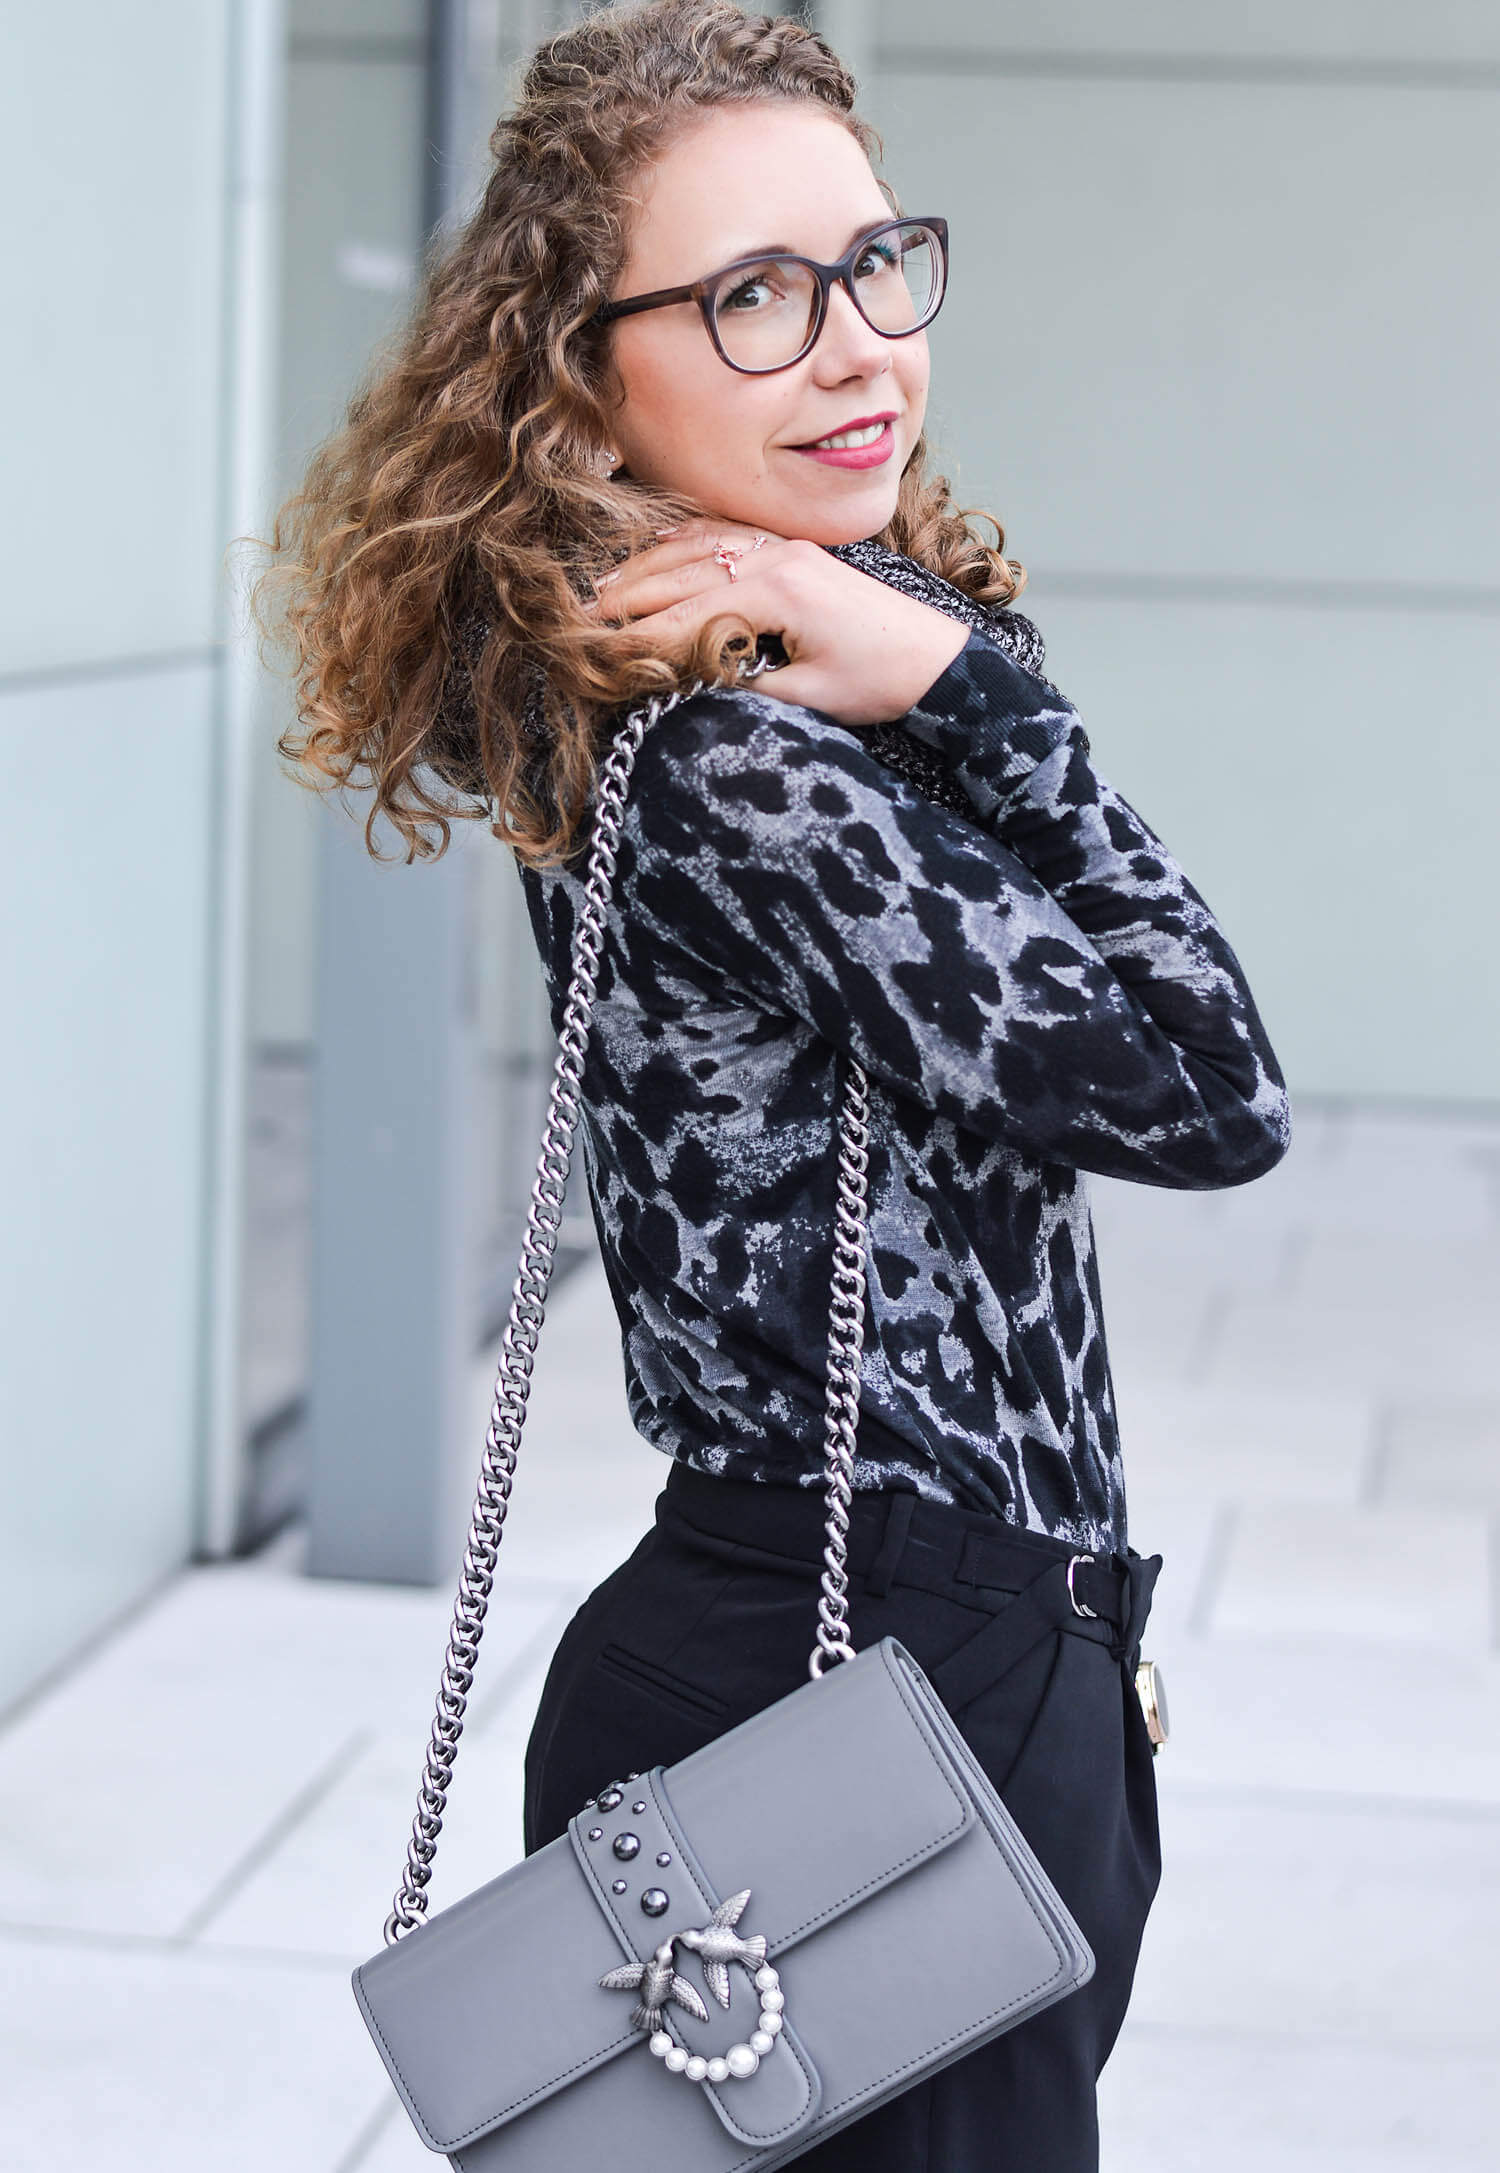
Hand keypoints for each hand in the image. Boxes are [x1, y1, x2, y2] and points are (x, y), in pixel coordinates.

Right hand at [583, 520, 968, 727]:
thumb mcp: (809, 699)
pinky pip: (727, 534)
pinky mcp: (795, 549)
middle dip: (629, 598)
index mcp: (780, 592)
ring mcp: (786, 546)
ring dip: (648, 566)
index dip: (641, 641)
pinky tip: (658, 550)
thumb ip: (745, 689)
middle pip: (683, 573)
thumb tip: (685, 688)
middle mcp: (778, 556)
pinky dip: (686, 541)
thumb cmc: (879, 682)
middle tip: (581, 619)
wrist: (937, 657)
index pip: (690, 616)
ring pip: (700, 548)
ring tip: (604, 590)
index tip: (601, 658)